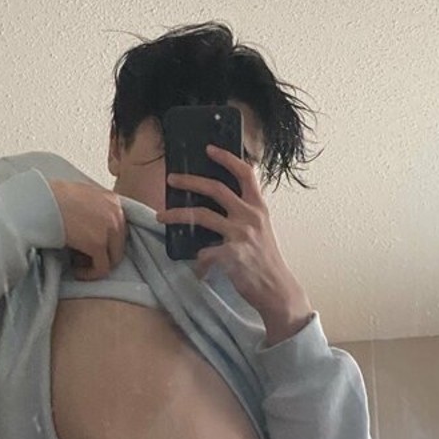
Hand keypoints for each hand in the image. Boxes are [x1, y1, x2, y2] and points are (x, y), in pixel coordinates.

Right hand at [49, 180, 127, 279]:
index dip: (106, 241)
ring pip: (113, 258)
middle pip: (118, 244)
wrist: (37, 202)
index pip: (119, 228)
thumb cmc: (50, 199)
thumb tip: (93, 228)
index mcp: (112, 200)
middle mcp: (116, 213)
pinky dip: (90, 274)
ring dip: (96, 265)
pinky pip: (102, 268)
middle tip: (82, 258)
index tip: (90, 247)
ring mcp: (109, 228)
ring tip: (78, 265)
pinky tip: (76, 272)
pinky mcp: (98, 244)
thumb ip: (93, 210)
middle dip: (102, 254)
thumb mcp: (80, 198)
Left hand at [156, 145, 313, 344]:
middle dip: (190, 181)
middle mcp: (250, 216)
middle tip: (172, 180)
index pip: (245, 174)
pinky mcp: (231, 255)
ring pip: (201, 216)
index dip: (227, 158)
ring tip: (161, 216)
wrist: (277, 289)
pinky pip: (204, 252)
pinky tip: (198, 266)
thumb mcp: (262, 230)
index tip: (209, 149)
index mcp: (258, 208)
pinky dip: (198, 259)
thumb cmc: (266, 260)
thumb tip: (220, 203)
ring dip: (177, 214)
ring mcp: (240, 235)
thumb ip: (245, 214)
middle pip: (216, 188)